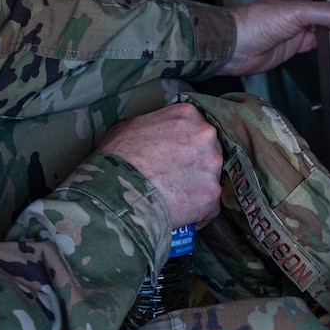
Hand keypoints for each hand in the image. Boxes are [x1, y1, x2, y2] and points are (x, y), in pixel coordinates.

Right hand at [96, 101, 222, 227]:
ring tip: (174, 198)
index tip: (177, 155)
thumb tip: (158, 135)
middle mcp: (205, 136)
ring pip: (210, 178)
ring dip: (197, 187)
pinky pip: (210, 206)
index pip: (196, 127)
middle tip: (175, 177)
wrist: (117, 190)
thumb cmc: (117, 158)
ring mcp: (211, 166)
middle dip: (195, 164)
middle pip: (208, 150)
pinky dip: (198, 212)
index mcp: (187, 115)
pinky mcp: (211, 194)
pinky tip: (180, 214)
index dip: (186, 144)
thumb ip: (155, 125)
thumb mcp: (130, 126)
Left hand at [223, 0, 329, 76]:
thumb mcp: (297, 11)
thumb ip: (324, 13)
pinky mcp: (295, 41)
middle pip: (326, 3)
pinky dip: (327, 43)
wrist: (238, 46)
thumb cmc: (254, 21)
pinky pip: (318, 40)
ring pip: (323, 23)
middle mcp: (297, 4)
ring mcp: (297, 23)